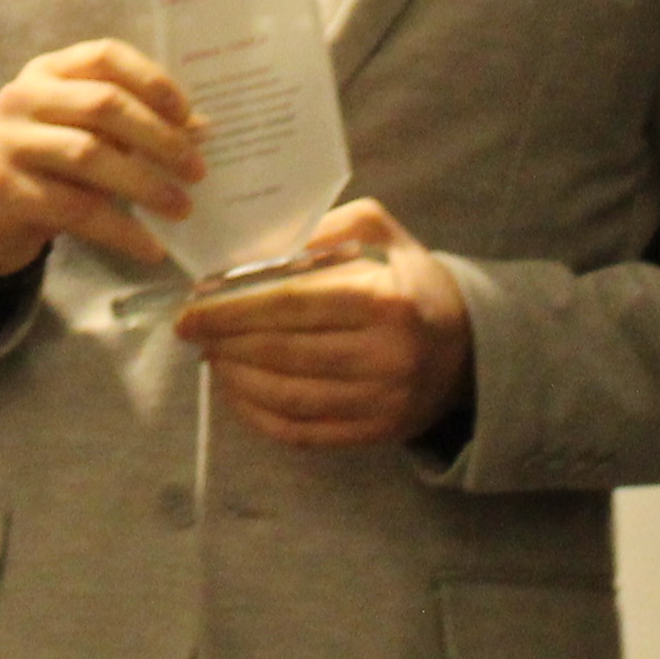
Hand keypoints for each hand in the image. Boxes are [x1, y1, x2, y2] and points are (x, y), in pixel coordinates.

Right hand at [0, 40, 202, 278]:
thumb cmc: (47, 165)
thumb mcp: (85, 134)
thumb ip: (134, 125)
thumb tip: (202, 129)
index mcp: (47, 72)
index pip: (104, 56)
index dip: (151, 81)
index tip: (187, 115)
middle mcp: (22, 98)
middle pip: (102, 104)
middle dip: (159, 138)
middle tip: (197, 171)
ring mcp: (9, 143)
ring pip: (89, 156)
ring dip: (145, 185)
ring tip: (182, 209)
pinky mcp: (6, 191)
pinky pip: (75, 209)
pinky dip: (122, 230)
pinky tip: (152, 248)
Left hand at [169, 200, 470, 448]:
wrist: (469, 350)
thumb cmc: (413, 284)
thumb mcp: (385, 235)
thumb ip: (329, 225)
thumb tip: (264, 243)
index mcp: (386, 300)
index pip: (293, 304)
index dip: (235, 309)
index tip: (194, 308)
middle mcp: (386, 355)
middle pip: (283, 352)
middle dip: (225, 341)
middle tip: (190, 331)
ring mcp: (381, 401)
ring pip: (287, 395)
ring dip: (236, 378)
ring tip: (211, 356)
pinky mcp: (374, 433)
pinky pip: (303, 431)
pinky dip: (259, 415)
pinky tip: (237, 392)